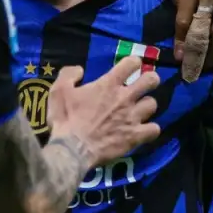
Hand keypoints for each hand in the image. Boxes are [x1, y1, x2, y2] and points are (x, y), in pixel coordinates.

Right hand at [46, 57, 161, 166]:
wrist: (72, 149)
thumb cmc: (66, 119)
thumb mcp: (58, 91)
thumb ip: (69, 74)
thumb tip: (80, 70)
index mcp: (108, 84)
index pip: (132, 63)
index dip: (133, 62)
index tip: (130, 67)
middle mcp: (125, 98)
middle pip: (151, 80)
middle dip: (150, 79)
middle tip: (144, 84)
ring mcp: (132, 117)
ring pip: (152, 104)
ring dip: (146, 106)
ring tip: (139, 110)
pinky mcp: (135, 136)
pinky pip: (154, 130)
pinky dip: (150, 129)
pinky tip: (143, 131)